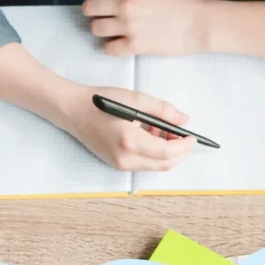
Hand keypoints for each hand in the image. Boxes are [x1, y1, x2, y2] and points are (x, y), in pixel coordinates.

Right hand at [60, 85, 196, 170]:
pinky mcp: (117, 164)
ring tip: (160, 128)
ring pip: (155, 165)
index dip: (184, 146)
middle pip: (164, 164)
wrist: (72, 111)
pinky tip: (149, 134)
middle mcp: (125, 158)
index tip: (192, 136)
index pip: (168, 153)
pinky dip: (154, 152)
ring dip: (166, 151)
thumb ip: (163, 110)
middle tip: (182, 134)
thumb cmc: (101, 102)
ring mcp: (119, 164)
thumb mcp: (136, 99)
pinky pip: (144, 163)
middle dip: (179, 151)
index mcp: (129, 141)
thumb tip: (184, 120)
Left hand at [83, 0, 206, 55]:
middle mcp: (126, 4)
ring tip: (113, 32)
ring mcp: (128, 25)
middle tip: (101, 18)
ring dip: (102, 30)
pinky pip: (108, 48)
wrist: (199, 24)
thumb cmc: (182, 6)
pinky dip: (112, 47)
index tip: (96, 1)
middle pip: (90, 8)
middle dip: (92, 13)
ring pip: (95, 28)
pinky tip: (121, 44)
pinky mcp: (134, 45)